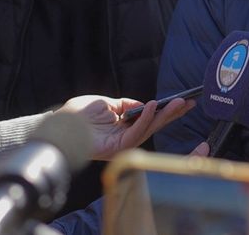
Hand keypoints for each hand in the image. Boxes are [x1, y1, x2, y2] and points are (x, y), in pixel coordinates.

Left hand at [56, 94, 193, 159]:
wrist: (59, 124)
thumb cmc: (78, 114)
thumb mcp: (107, 103)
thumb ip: (126, 105)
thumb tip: (144, 104)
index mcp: (124, 127)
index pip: (150, 119)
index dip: (166, 111)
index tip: (182, 101)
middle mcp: (125, 137)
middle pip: (154, 126)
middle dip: (172, 115)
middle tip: (189, 104)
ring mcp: (121, 143)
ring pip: (148, 131)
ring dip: (163, 116)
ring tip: (176, 103)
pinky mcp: (115, 147)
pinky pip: (135, 133)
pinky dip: (145, 120)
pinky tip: (153, 107)